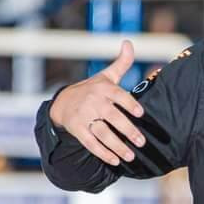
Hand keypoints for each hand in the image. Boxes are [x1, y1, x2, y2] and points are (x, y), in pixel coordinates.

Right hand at [48, 40, 146, 165]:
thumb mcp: (106, 76)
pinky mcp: (77, 129)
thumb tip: (128, 42)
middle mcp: (94, 102)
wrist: (62, 102)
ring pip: (102, 133)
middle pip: (113, 117)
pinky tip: (115, 161)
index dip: (129, 104)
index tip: (140, 113)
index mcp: (103, 88)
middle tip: (141, 142)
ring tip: (131, 156)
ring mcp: (84, 116)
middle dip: (128, 130)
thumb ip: (122, 63)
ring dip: (117, 146)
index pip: (119, 96)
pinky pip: (90, 143)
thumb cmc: (92, 90)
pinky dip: (102, 153)